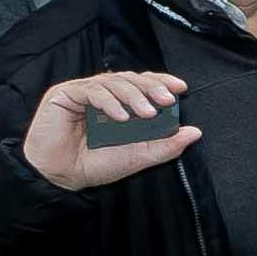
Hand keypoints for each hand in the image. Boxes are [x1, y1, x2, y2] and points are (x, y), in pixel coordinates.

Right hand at [20, 71, 194, 189]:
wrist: (61, 177)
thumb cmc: (96, 165)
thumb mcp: (138, 156)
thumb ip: (166, 145)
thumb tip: (195, 132)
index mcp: (119, 103)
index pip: (142, 84)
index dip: (160, 81)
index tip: (181, 88)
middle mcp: (102, 94)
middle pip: (130, 79)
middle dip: (151, 87)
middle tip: (167, 100)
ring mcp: (83, 92)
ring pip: (113, 81)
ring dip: (133, 95)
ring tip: (146, 113)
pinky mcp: (64, 95)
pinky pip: (91, 90)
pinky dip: (109, 102)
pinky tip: (120, 116)